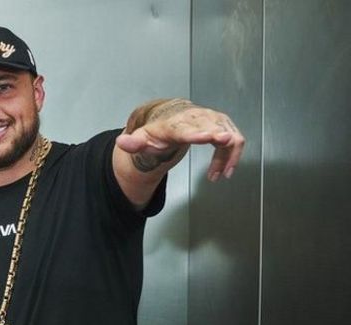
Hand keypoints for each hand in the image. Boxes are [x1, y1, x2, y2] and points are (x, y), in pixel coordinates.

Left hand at [116, 99, 244, 181]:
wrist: (170, 118)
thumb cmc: (158, 131)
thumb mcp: (143, 139)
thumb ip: (134, 143)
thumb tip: (121, 141)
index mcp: (175, 124)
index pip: (185, 128)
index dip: (196, 133)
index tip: (208, 137)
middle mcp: (196, 118)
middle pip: (212, 126)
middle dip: (221, 135)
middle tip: (225, 147)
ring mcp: (212, 119)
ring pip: (228, 135)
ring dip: (227, 156)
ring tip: (218, 175)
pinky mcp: (223, 124)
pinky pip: (235, 140)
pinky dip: (232, 156)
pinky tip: (224, 171)